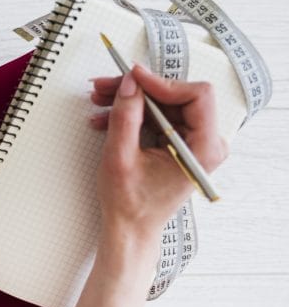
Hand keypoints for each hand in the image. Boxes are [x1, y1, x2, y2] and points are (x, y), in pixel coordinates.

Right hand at [90, 65, 227, 255]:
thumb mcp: (120, 156)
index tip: (133, 78)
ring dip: (131, 101)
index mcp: (203, 149)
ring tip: (100, 101)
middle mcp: (206, 144)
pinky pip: (159, 118)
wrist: (130, 229)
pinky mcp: (180, 145)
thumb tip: (130, 83)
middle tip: (106, 86)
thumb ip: (126, 115)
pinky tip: (107, 118)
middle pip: (177, 97)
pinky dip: (133, 114)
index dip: (162, 82)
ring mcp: (193, 144)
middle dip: (138, 90)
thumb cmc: (130, 204)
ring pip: (164, 105)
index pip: (197, 96)